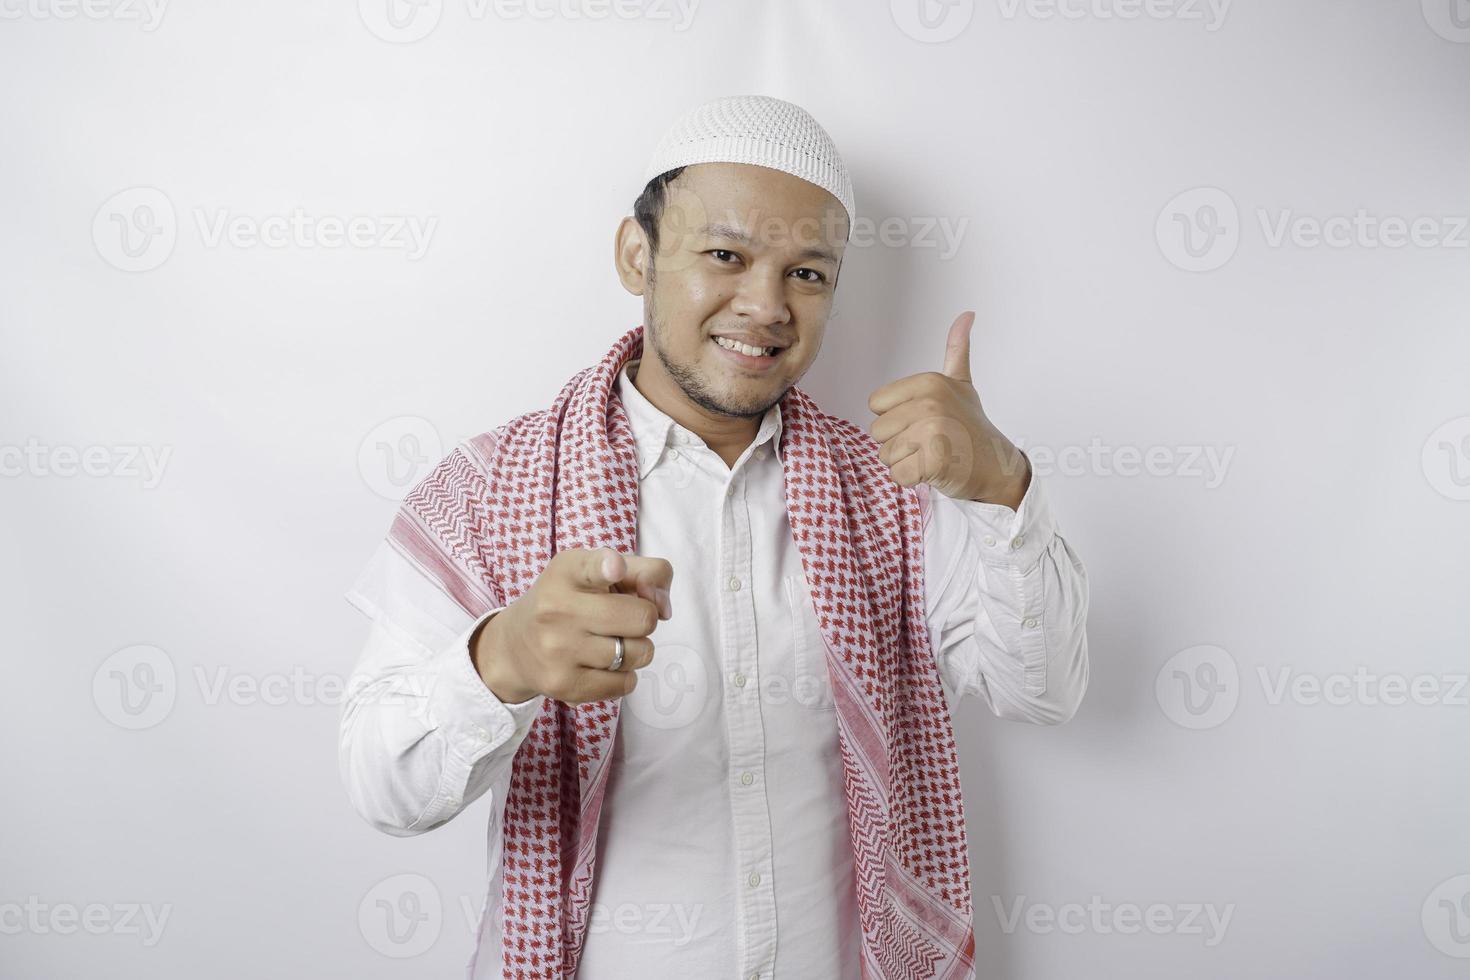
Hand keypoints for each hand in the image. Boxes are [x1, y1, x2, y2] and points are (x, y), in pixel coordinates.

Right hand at [471, 547, 673, 705]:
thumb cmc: (570, 601)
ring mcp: (559, 649)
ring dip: (637, 649)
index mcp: (567, 572)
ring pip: (639, 653)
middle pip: (643, 617)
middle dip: (644, 618)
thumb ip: (643, 573)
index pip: (592, 566)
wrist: (515, 646)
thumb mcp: (596, 571)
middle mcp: (557, 609)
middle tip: (623, 619)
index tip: (615, 568)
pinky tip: (603, 665)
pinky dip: (625, 675)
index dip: (608, 567)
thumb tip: (665, 608)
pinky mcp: (564, 684)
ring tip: (611, 641)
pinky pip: (626, 684)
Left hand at [866, 311, 1030, 507]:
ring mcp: (932, 432)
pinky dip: (912, 480)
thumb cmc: (972, 427)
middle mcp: (929, 403)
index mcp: (928, 382)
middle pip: (878, 431)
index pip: (876, 405)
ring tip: (933, 454)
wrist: (997, 466)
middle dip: (899, 442)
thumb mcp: (961, 384)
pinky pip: (898, 475)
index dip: (895, 418)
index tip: (923, 420)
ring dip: (905, 462)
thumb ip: (957, 350)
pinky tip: (934, 471)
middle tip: (930, 441)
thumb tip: (967, 314)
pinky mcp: (933, 462)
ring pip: (885, 455)